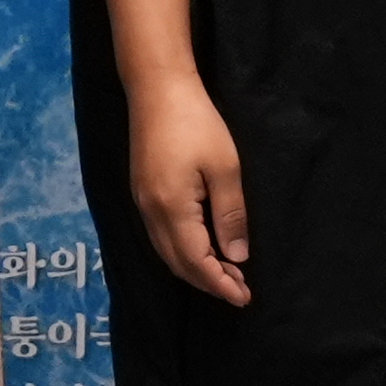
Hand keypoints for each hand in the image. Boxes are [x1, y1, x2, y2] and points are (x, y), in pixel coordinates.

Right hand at [129, 78, 252, 306]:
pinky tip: (201, 246)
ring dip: (195, 268)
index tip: (245, 297)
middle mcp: (150, 212)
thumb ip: (230, 215)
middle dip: (208, 282)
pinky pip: (160, 236)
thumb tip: (236, 256)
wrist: (157, 88)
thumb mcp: (225, 167)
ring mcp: (141, 202)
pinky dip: (182, 251)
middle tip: (240, 289)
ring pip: (166, 252)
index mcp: (172, 208)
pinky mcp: (141, 191)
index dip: (220, 284)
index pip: (196, 261)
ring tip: (226, 273)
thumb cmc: (197, 123)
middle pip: (177, 263)